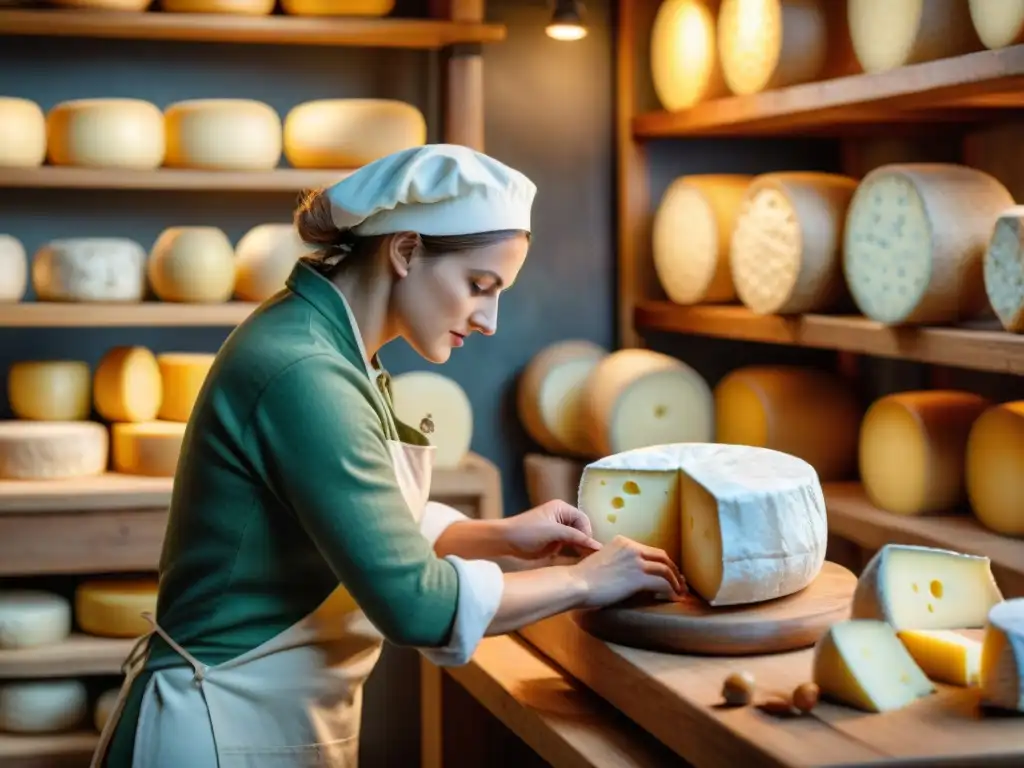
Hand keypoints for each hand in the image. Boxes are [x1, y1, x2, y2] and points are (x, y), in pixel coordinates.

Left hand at [500, 500, 603, 559]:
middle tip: (591, 558)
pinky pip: (568, 547)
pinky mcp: (553, 542)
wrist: (505, 541)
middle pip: (581, 530)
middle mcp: (562, 518)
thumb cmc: (527, 531)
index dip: (587, 534)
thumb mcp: (553, 532)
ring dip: (580, 549)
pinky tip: (577, 562)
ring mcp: (557, 531)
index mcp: (562, 509)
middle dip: (585, 542)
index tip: (589, 549)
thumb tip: (597, 545)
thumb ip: (575, 536)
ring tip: (587, 561)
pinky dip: (573, 554)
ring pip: (576, 540)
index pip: (583, 520)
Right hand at [571, 535, 686, 607]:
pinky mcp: (638, 576)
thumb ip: (617, 562)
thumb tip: (627, 576)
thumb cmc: (583, 577)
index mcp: (623, 542)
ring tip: (680, 592)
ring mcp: (636, 561)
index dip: (662, 562)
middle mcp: (631, 547)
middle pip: (662, 556)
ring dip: (676, 582)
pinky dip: (671, 590)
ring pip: (665, 569)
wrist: (576, 583)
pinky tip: (673, 598)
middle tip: (680, 582)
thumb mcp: (603, 561)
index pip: (649, 550)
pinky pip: (662, 582)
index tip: (668, 573)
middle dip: (674, 570)